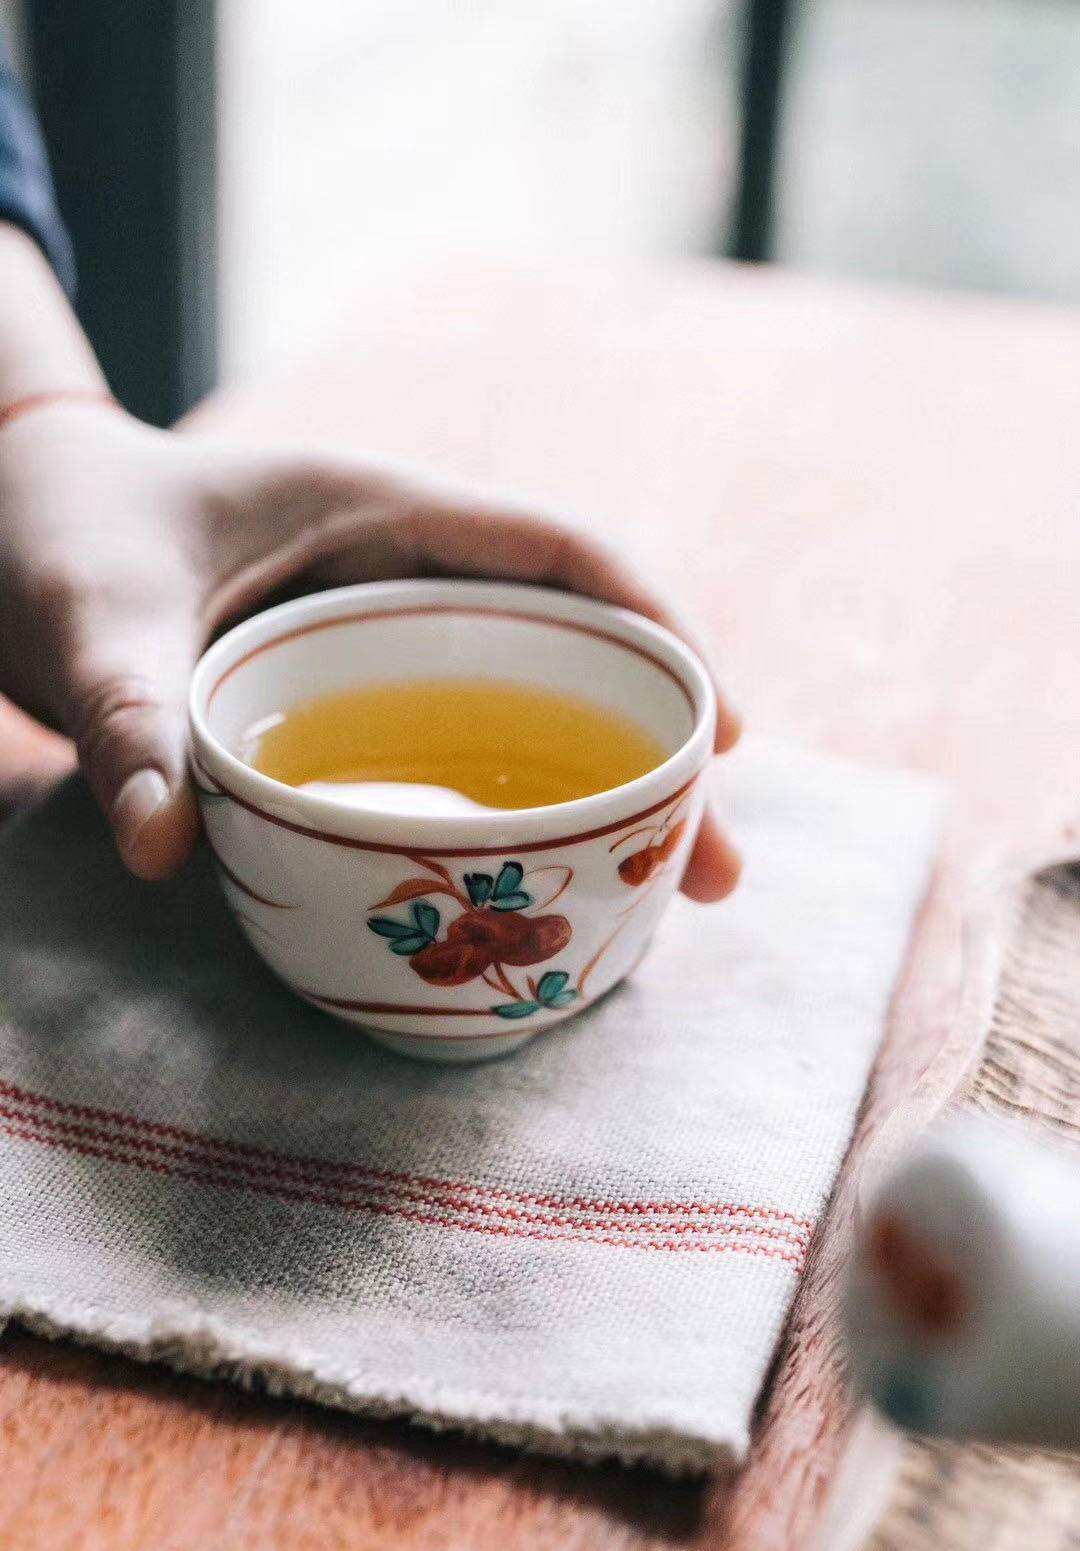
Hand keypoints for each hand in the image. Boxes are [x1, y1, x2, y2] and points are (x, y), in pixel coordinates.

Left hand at [0, 400, 740, 896]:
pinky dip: (529, 793)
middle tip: (720, 864)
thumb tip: (163, 854)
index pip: (563, 552)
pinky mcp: (361, 680)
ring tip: (672, 890)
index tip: (727, 727)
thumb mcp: (89, 621)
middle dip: (663, 745)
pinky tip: (554, 872)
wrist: (11, 517)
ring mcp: (388, 625)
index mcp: (380, 510)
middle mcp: (407, 564)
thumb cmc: (56, 536)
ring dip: (612, 782)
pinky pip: (473, 729)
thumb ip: (125, 725)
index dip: (662, 629)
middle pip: (579, 644)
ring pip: (537, 695)